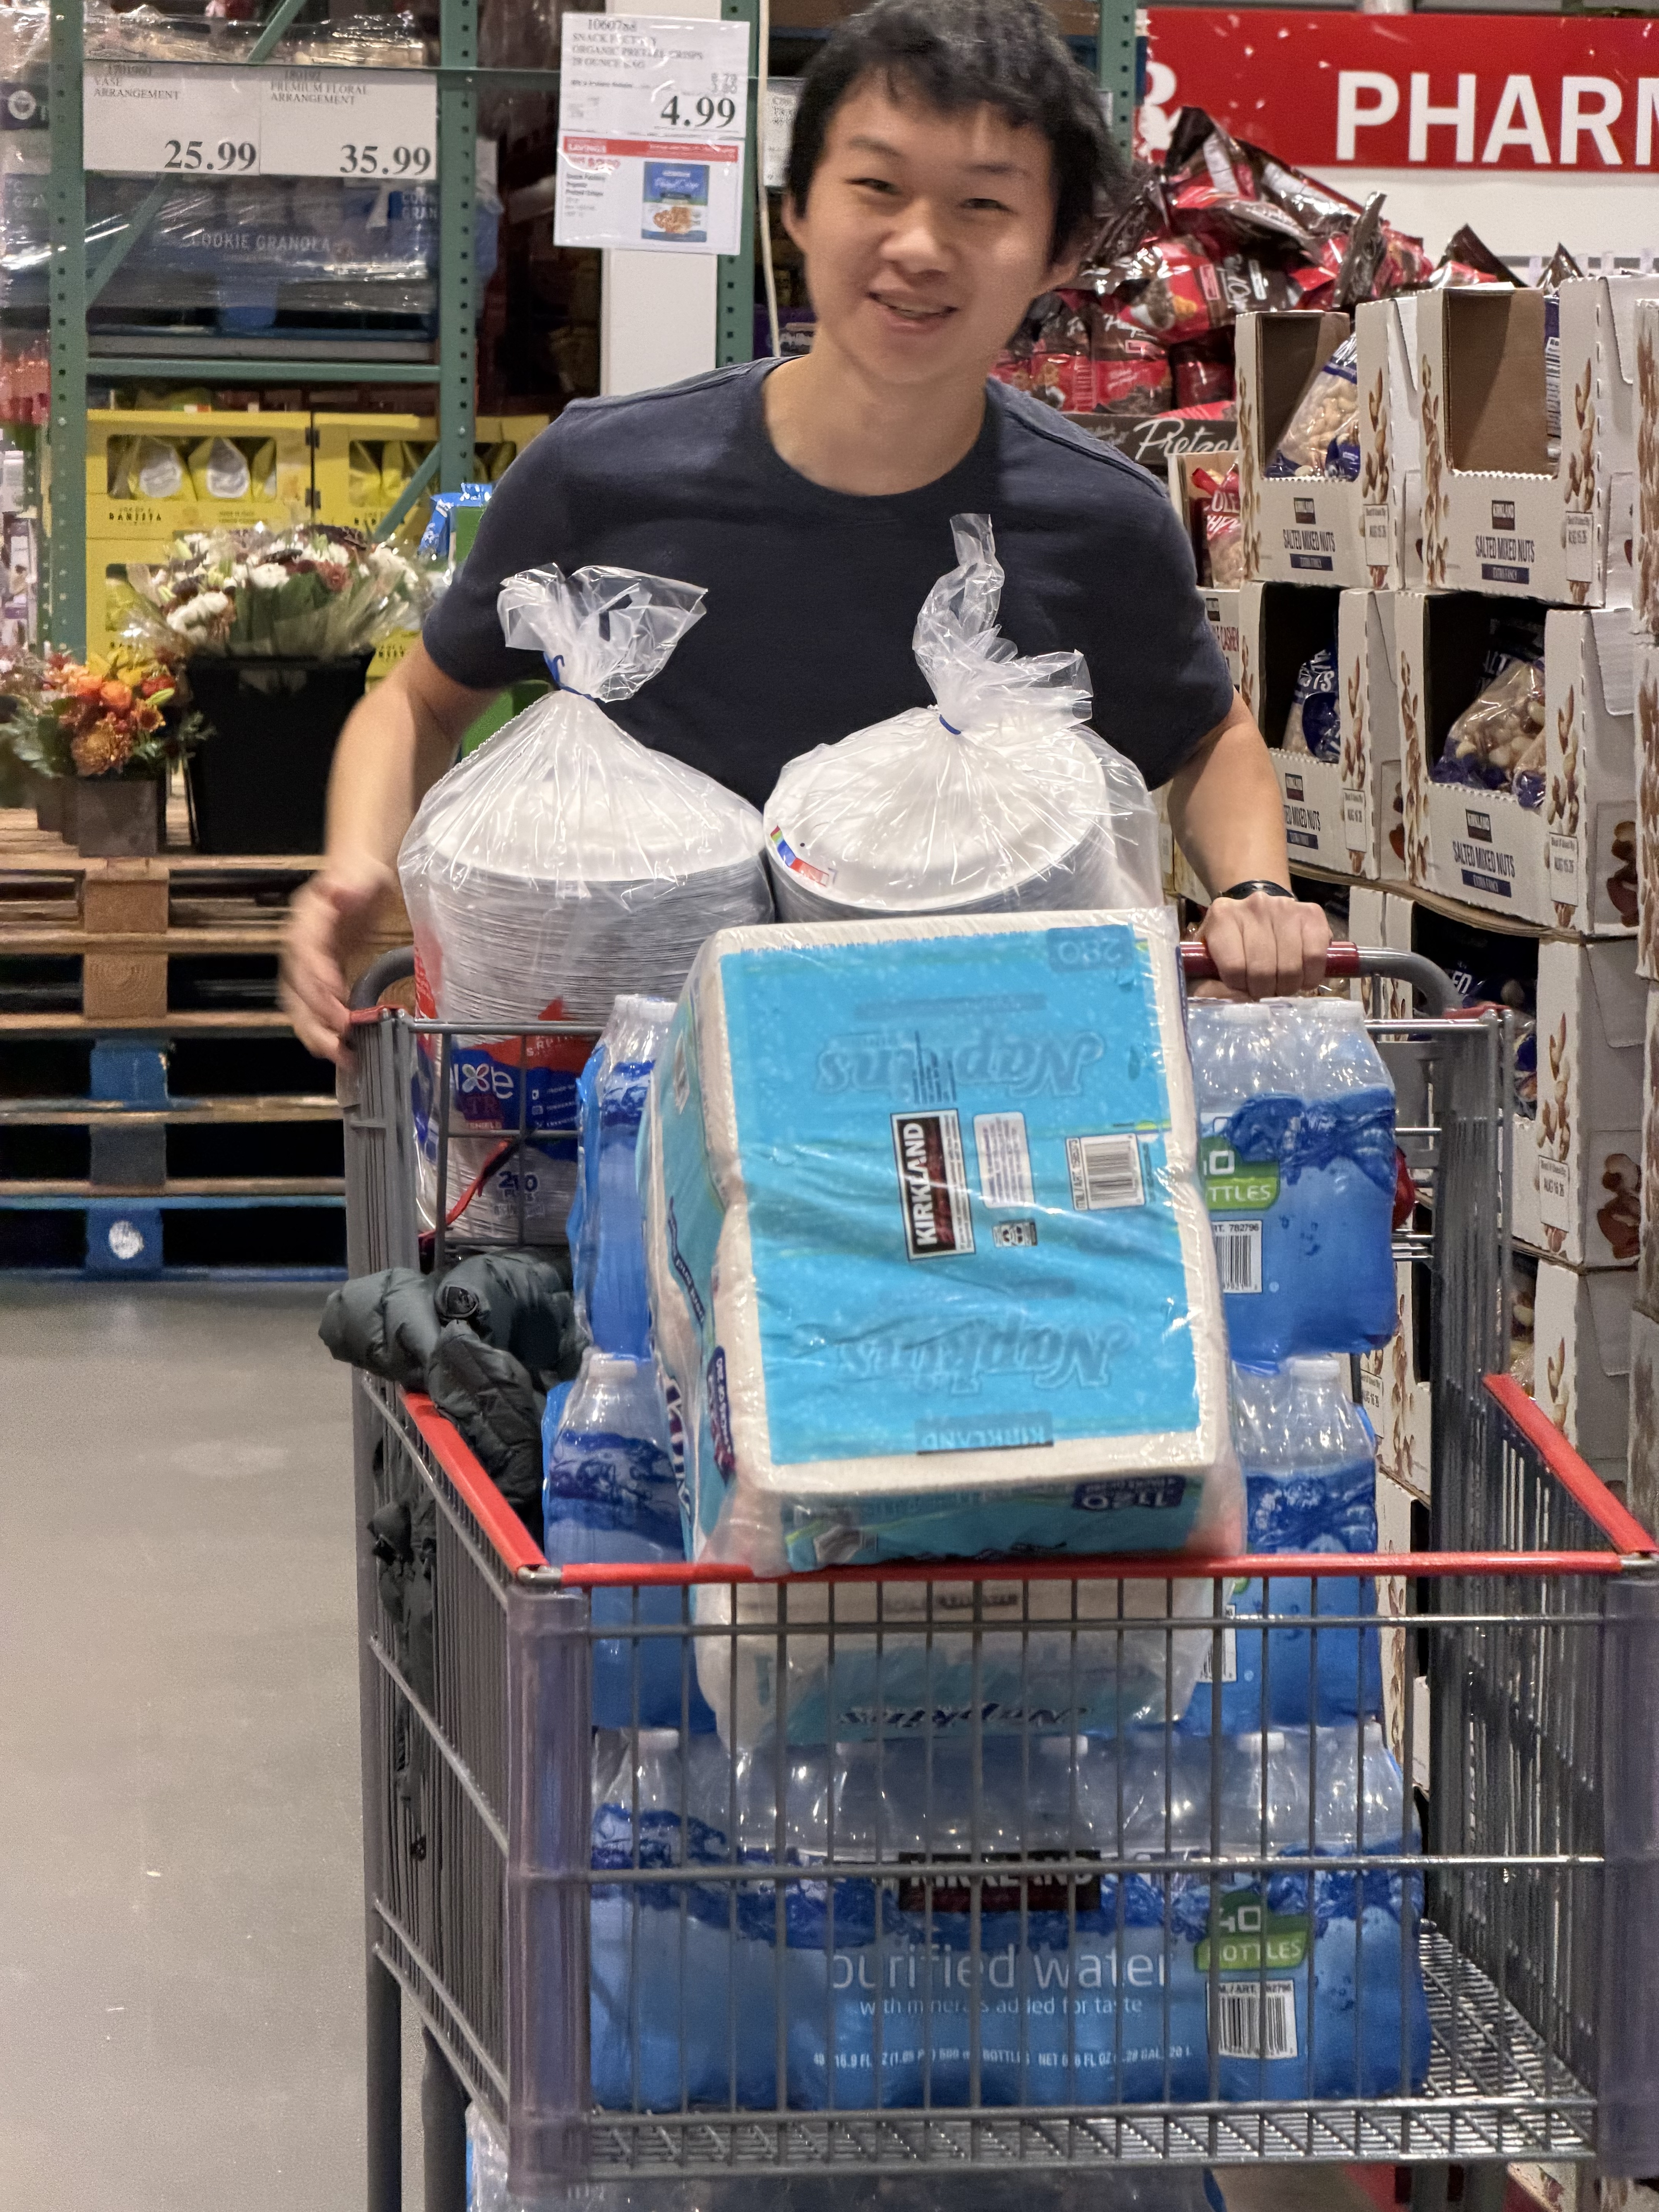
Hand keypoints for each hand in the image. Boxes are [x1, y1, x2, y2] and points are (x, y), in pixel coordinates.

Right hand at [280, 857, 396, 1064]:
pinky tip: (340, 1046)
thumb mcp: (361, 874)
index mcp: (306, 922)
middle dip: (314, 1019)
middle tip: (337, 1044)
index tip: (336, 1000)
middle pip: (296, 989)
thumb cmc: (359, 875)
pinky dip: (323, 1028)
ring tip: (339, 1057)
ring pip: (300, 1005)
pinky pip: (313, 1007)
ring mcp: (306, 964)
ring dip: (316, 1032)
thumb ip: (349, 885)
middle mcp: (299, 947)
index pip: (305, 954)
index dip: (317, 979)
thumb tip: (338, 890)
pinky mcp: (319, 975)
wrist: (357, 874)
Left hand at [1198, 888, 1329, 999]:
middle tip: (1264, 991)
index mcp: (1223, 917)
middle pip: (1263, 970)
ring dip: (1287, 986)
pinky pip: (1315, 956)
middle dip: (1264, 991)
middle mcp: (1254, 906)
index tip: (1241, 986)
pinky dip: (1311, 975)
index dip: (1239, 987)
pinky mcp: (1311, 913)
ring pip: (1290, 967)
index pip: (1233, 967)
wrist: (1261, 912)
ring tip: (1282, 985)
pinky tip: (1302, 977)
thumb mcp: (1210, 957)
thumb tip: (1232, 1002)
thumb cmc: (1234, 940)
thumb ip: (1209, 981)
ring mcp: (1285, 907)